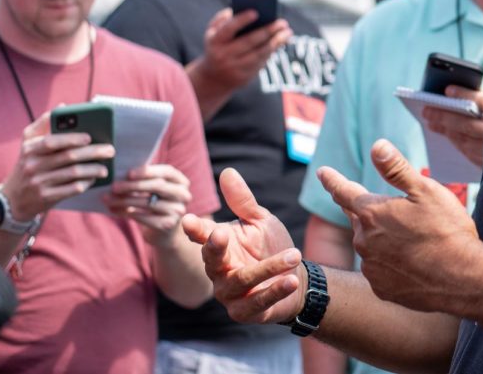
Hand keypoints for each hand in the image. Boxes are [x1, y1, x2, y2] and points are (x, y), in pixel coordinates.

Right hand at [0, 112, 115, 219]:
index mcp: (30, 149)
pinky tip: (93, 179)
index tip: (89, 137)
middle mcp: (32, 165)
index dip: (71, 138)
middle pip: (68, 157)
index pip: (51, 141)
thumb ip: (43, 124)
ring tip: (105, 168)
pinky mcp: (46, 198)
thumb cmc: (27, 165)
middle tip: (110, 150)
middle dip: (93, 152)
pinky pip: (71, 189)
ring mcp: (38, 183)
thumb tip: (63, 107)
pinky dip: (85, 183)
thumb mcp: (28, 144)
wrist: (13, 199)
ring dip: (93, 169)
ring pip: (73, 173)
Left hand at [106, 164, 191, 245]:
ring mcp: (177, 211)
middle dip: (133, 185)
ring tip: (107, 199)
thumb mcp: (155, 191)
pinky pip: (143, 217)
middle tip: (114, 187)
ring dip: (124, 200)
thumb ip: (144, 180)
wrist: (165, 233)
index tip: (128, 173)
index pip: (167, 171)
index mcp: (181, 182)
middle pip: (157, 186)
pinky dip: (126, 213)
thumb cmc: (156, 204)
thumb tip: (118, 175)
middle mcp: (183, 195)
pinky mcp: (167, 225)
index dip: (148, 171)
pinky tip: (114, 210)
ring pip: (147, 202)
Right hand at [181, 168, 303, 324]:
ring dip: (267, 268)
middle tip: (222, 233)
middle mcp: (218, 270)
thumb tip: (227, 171)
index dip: (195, 229)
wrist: (294, 279)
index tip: (188, 220)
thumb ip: (243, 202)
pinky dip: (274, 291)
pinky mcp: (245, 312)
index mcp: (219, 244)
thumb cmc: (271, 246)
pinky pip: (256, 303)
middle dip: (215, 247)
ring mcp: (229, 293)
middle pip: (211, 260)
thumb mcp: (260, 221)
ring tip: (292, 254)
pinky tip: (291, 280)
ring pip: (240, 281)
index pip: (202, 235)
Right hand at [195, 8, 291, 92]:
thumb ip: (222, 19)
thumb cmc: (217, 46)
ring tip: (287, 32)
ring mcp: (234, 68)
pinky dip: (272, 51)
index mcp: (214, 41)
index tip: (256, 12)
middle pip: (249, 42)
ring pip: (258, 54)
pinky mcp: (244, 77)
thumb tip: (238, 10)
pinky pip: (261, 63)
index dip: (241, 20)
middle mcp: (223, 55)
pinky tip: (281, 42)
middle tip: (283, 22)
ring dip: (276, 42)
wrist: (213, 78)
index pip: (228, 29)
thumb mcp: (213, 33)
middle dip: (268, 31)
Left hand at [318, 139, 482, 312]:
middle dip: (371, 212)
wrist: (463, 280)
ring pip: (370, 245)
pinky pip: (380, 269)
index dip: (332, 180)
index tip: (322, 172)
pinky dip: (390, 262)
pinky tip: (412, 262)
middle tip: (395, 212)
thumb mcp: (426, 191)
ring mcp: (371, 267)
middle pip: (360, 219)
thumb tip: (376, 146)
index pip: (343, 191)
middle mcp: (364, 241)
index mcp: (372, 213)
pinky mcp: (381, 288)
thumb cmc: (447, 231)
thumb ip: (397, 168)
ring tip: (412, 240)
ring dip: (382, 238)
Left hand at [422, 87, 482, 166]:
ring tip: (433, 124)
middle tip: (427, 111)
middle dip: (445, 117)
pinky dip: (459, 145)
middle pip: (469, 126)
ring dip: (448, 133)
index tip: (447, 90)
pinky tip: (450, 137)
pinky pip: (472, 156)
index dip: (465, 95)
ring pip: (468, 143)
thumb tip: (459, 96)